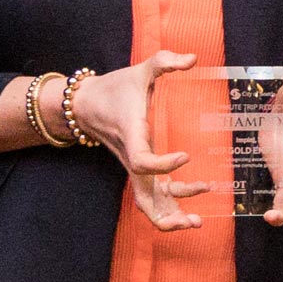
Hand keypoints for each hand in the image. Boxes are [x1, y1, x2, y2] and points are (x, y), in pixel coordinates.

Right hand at [73, 51, 210, 232]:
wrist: (85, 104)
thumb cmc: (115, 88)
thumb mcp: (139, 70)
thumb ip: (164, 62)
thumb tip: (192, 59)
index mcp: (132, 136)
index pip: (142, 161)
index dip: (163, 165)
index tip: (186, 156)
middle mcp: (131, 158)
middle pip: (142, 197)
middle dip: (165, 213)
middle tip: (192, 219)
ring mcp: (134, 167)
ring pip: (147, 202)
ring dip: (169, 215)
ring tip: (198, 222)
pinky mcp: (138, 170)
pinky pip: (151, 195)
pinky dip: (168, 206)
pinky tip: (192, 211)